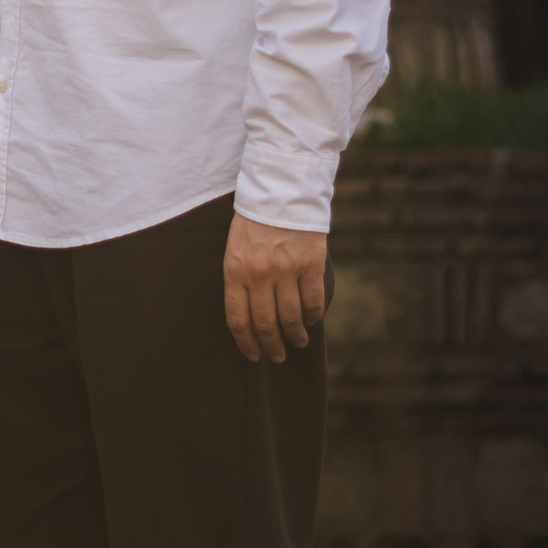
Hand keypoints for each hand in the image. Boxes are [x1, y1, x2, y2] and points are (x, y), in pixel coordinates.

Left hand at [223, 216, 326, 366]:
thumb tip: (248, 316)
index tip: (253, 355)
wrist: (281, 191)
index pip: (238, 319)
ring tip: (297, 342)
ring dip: (295, 335)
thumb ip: (240, 279)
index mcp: (235, 270)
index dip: (246, 343)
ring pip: (290, 317)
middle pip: (265, 324)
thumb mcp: (235, 248)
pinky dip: (312, 316)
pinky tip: (311, 321)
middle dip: (271, 346)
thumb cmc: (254, 221)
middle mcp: (260, 274)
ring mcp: (286, 270)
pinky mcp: (310, 264)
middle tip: (277, 356)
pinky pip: (312, 301)